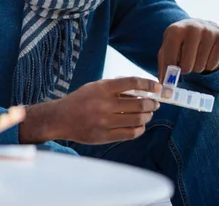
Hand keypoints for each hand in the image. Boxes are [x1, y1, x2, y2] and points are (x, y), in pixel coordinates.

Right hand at [35, 77, 160, 144]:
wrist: (61, 118)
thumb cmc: (80, 101)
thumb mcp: (95, 87)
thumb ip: (115, 88)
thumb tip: (141, 92)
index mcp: (102, 88)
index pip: (132, 83)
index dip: (148, 85)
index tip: (157, 87)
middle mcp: (104, 104)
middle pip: (139, 103)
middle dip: (152, 103)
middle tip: (155, 103)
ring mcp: (105, 121)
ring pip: (138, 119)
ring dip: (147, 116)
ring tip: (148, 114)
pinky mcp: (105, 136)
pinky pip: (131, 133)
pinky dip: (140, 129)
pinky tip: (140, 125)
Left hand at [158, 18, 218, 81]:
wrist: (199, 26)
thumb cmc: (179, 42)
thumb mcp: (167, 49)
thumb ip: (164, 65)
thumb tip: (164, 84)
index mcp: (175, 30)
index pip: (170, 58)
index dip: (170, 69)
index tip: (172, 71)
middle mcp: (193, 29)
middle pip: (187, 65)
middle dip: (184, 69)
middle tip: (184, 64)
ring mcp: (209, 33)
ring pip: (200, 66)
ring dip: (196, 67)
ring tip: (195, 58)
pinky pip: (212, 65)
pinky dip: (208, 66)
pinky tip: (205, 56)